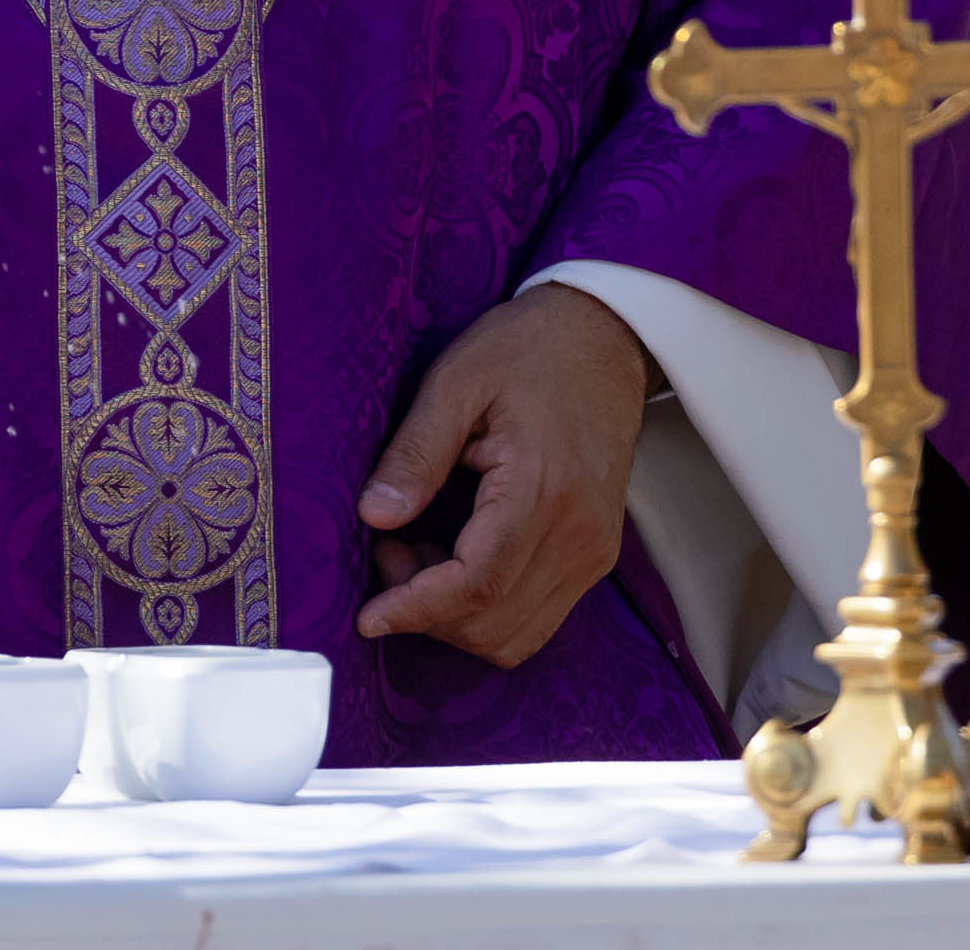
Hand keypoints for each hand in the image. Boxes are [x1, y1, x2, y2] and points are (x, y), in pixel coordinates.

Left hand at [355, 282, 652, 666]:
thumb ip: (416, 452)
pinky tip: (453, 556)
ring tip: (416, 550)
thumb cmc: (526, 349)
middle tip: (386, 550)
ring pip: (519, 633)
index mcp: (544, 489)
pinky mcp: (595, 553)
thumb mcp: (455, 381)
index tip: (367, 616)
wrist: (602, 337)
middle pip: (496, 623)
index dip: (416, 608)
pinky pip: (539, 614)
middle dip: (428, 611)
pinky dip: (487, 607)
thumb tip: (374, 516)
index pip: (477, 583)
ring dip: (456, 616)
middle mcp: (580, 535)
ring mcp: (594, 550)